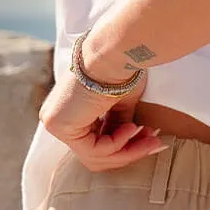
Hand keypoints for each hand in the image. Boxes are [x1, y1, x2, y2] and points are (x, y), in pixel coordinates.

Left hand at [38, 67, 167, 172]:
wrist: (113, 53)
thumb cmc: (119, 68)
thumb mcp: (120, 104)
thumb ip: (118, 124)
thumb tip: (131, 141)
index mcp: (70, 110)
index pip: (95, 143)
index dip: (126, 146)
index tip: (152, 139)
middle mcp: (58, 117)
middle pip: (95, 154)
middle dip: (128, 152)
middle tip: (155, 143)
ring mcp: (54, 122)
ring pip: (95, 156)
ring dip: (128, 149)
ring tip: (148, 136)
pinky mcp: (57, 125)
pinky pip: (93, 150)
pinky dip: (117, 143)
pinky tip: (132, 128)